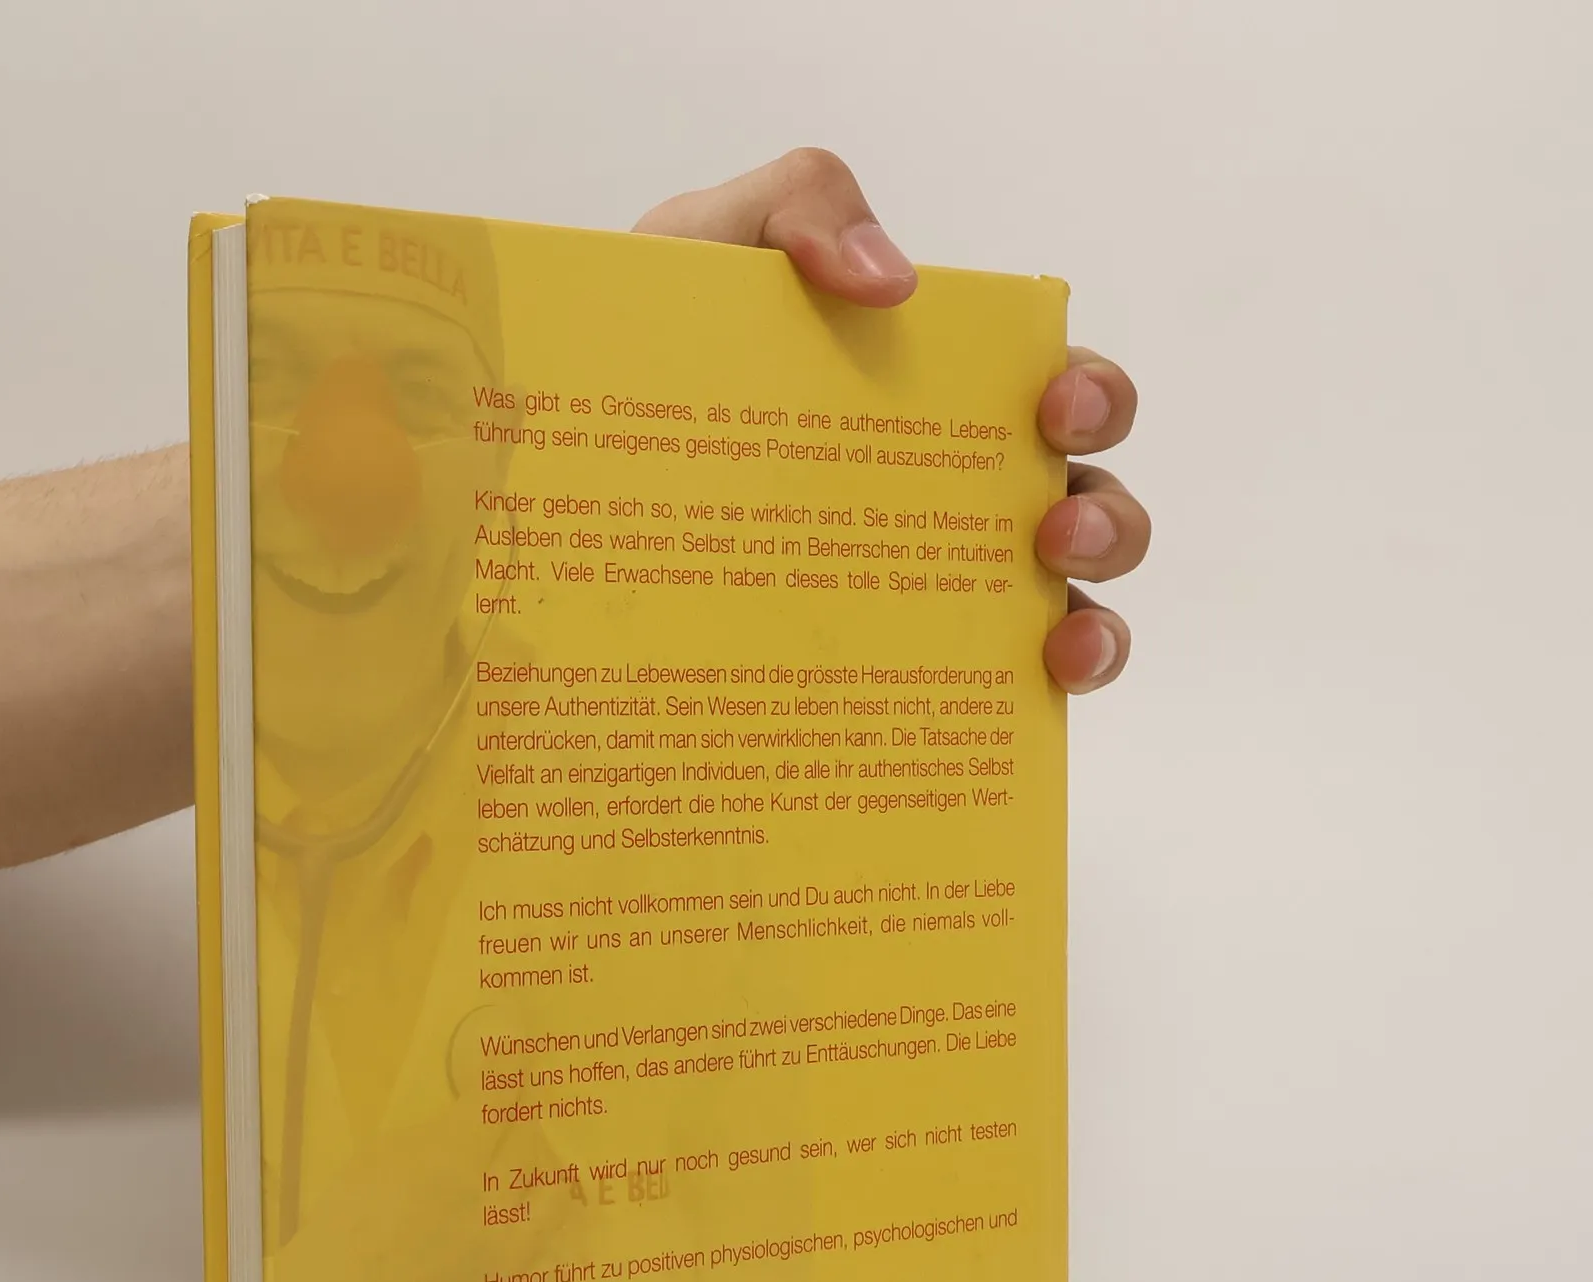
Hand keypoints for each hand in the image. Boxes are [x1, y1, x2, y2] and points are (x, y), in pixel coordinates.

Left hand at [635, 149, 1146, 694]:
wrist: (545, 466)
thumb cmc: (644, 354)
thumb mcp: (702, 245)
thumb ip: (797, 206)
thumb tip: (893, 280)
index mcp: (932, 399)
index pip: (1056, 394)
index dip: (1093, 398)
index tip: (1056, 410)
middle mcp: (946, 501)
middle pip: (1085, 506)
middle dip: (1106, 518)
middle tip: (1053, 529)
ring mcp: (921, 596)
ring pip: (1064, 614)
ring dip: (1096, 621)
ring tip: (1057, 634)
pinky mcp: (876, 674)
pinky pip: (980, 700)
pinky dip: (1030, 705)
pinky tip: (1022, 699)